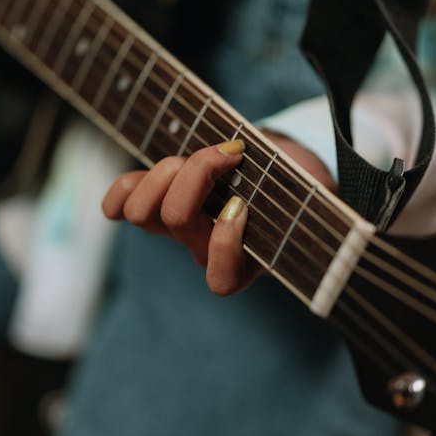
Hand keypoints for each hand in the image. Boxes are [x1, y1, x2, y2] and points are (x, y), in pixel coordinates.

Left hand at [102, 133, 335, 295]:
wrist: (276, 168)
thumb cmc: (299, 181)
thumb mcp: (316, 190)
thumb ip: (313, 196)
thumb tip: (306, 185)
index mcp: (247, 263)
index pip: (220, 280)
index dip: (224, 242)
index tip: (243, 203)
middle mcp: (205, 250)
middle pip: (176, 221)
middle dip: (196, 175)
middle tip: (230, 155)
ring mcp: (175, 229)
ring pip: (142, 212)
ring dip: (167, 171)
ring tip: (200, 156)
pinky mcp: (155, 203)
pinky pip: (119, 207)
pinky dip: (128, 185)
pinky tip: (160, 170)